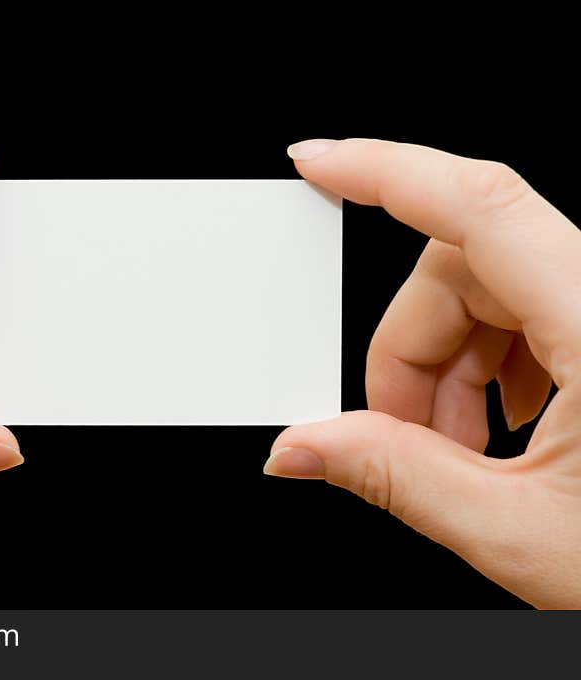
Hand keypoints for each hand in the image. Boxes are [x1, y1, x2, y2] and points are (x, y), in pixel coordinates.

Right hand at [264, 138, 580, 607]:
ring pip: (490, 295)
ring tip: (456, 454)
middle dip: (410, 350)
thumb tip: (306, 447)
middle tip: (397, 435)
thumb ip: (395, 478)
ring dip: (447, 369)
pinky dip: (489, 369)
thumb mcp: (522, 532)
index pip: (479, 205)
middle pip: (464, 269)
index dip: (385, 171)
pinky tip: (498, 431)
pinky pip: (530, 317)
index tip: (320, 163)